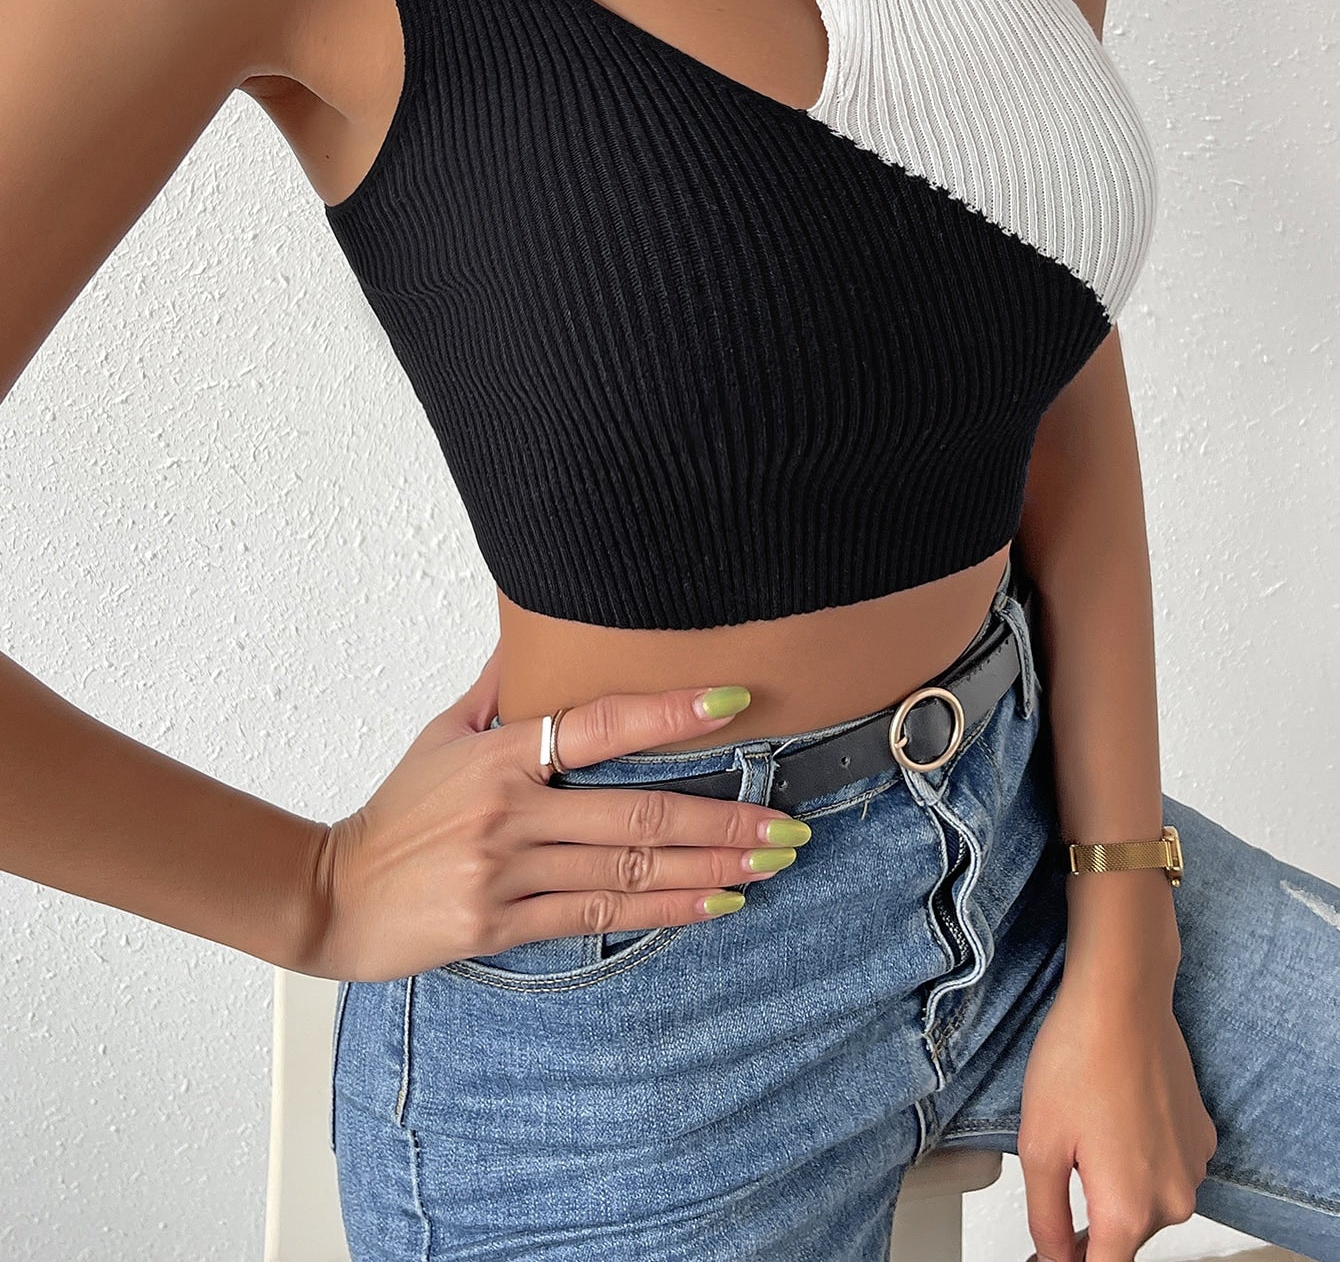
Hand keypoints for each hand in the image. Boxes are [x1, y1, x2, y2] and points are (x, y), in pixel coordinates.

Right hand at [305, 673, 804, 981]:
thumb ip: (499, 690)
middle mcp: (510, 810)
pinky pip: (599, 918)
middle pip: (636, 814)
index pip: (597, 722)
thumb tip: (538, 635)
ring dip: (709, 869)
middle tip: (787, 823)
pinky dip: (664, 912)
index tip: (733, 705)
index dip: (668, 712)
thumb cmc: (397, 813)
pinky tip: (714, 905)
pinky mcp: (502, 923)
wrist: (332, 896)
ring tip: (770, 863)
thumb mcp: (440, 736)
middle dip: (722, 821)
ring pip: (629, 871)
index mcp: (500, 754)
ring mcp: (507, 870)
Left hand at [1018, 966, 1218, 1261]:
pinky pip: (1166, 1167)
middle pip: (1123, 1239)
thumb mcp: (1039, 1145)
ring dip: (1116, 1185)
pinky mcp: (1201, 1137)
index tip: (1048, 1255)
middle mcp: (1173, 1199)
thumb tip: (1054, 1259)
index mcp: (1130, 1211)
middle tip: (1059, 1175)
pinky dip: (1140, 1156)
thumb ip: (1046, 1217)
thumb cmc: (1079, 1057)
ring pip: (1146, 1202)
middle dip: (1089, 1223)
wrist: (1122, 997)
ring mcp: (1193, 1167)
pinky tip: (1114, 1117)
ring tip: (1086, 1131)